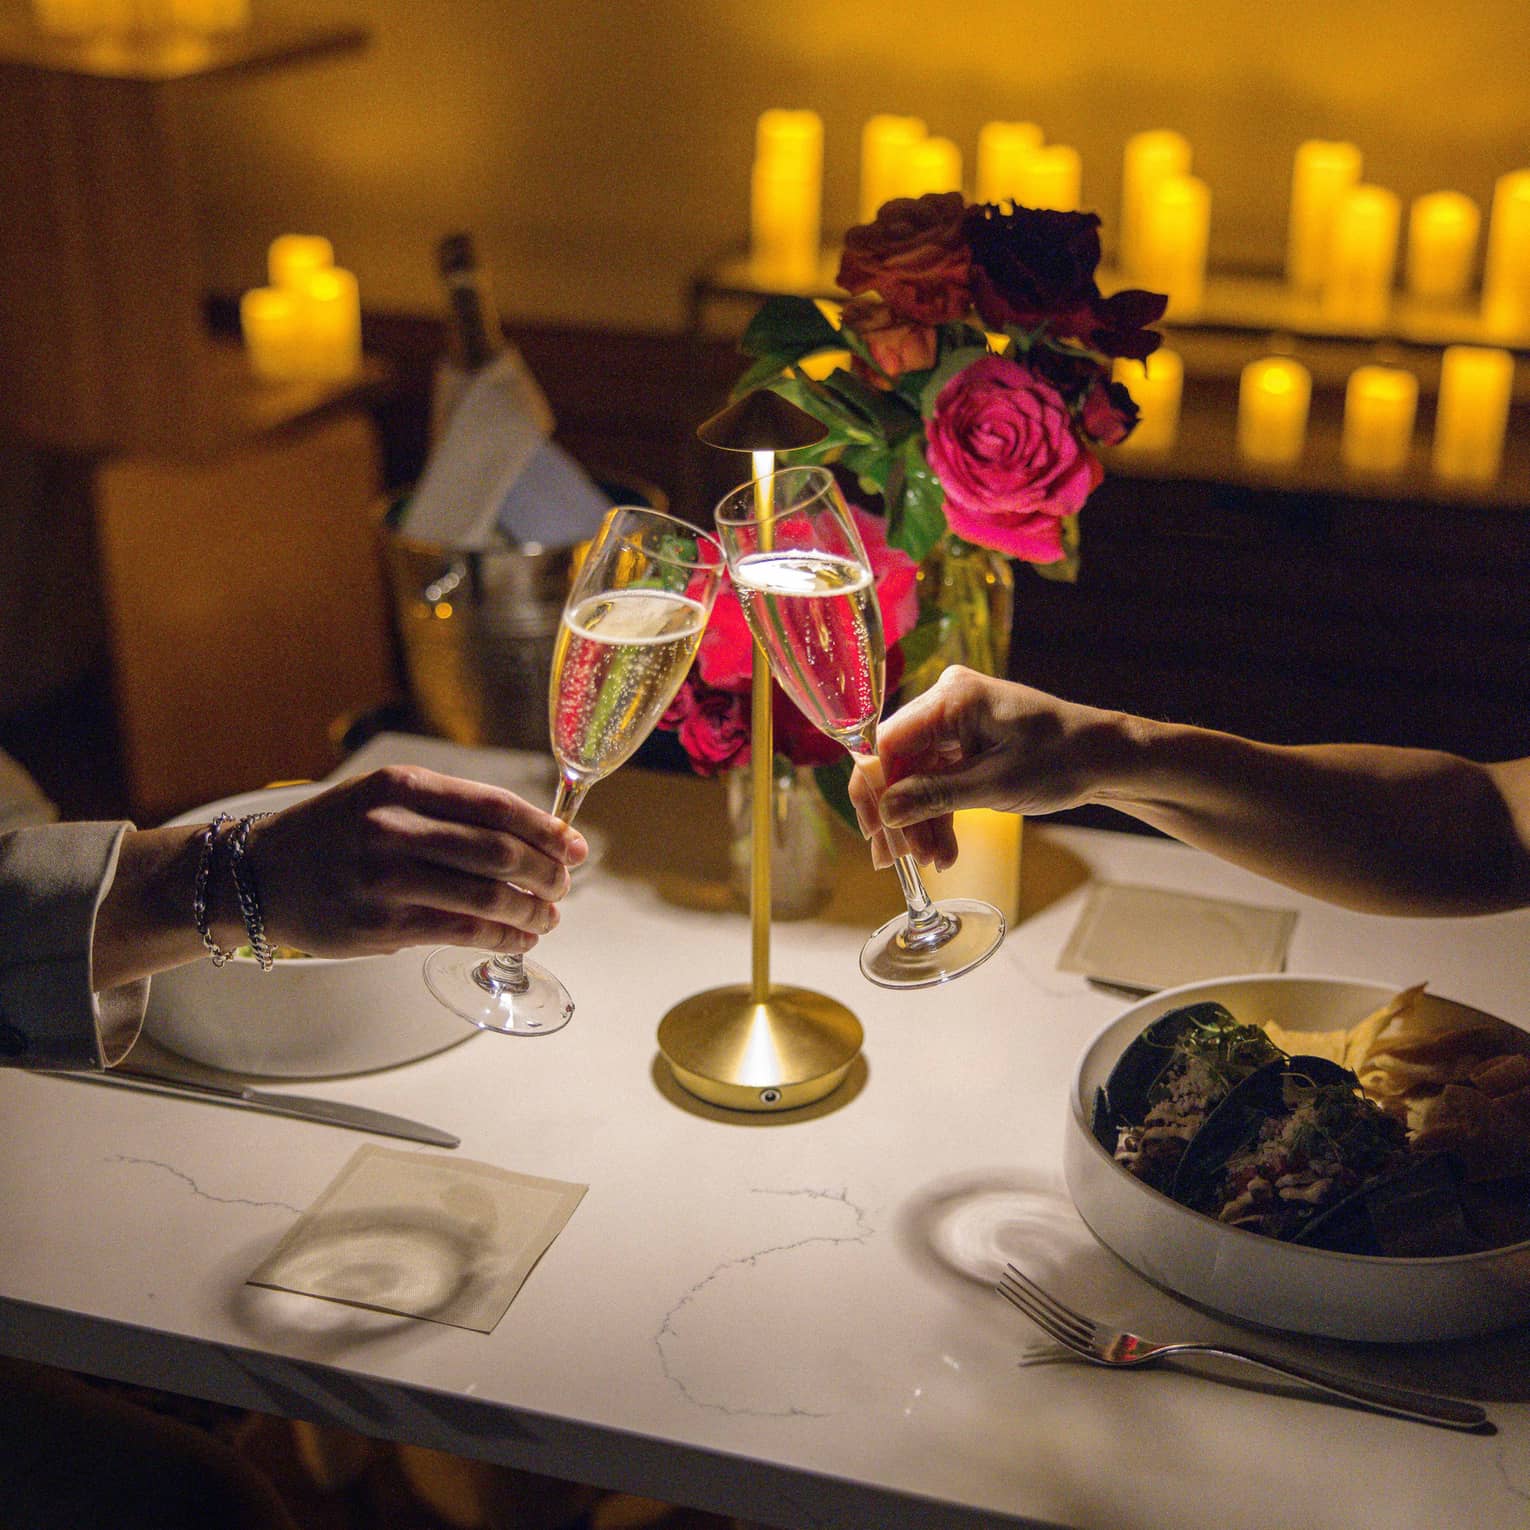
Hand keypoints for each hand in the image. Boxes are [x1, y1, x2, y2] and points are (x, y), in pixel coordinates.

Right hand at [243, 766, 586, 958]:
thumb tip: (530, 836)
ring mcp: (385, 879)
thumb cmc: (332, 835)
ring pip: (487, 896)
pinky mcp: (381, 926)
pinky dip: (502, 937)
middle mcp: (393, 828)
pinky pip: (462, 932)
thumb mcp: (382, 797)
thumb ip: (448, 810)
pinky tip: (518, 938)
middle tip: (563, 884)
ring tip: (547, 916)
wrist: (257, 875)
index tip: (572, 845)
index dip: (544, 828)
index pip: (495, 805)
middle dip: (545, 871)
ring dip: (530, 910)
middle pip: (499, 851)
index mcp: (401, 785)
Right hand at [849, 668, 1121, 869]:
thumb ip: (934, 797)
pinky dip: (939, 812)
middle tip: (894, 859)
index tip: (877, 833)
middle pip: (898, 762)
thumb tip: (886, 812)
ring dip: (920, 820)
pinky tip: (944, 850)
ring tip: (932, 861)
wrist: (1104, 758)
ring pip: (916, 776)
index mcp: (952, 699)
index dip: (876, 791)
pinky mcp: (965, 739)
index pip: (888, 743)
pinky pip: (937, 777)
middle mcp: (947, 702)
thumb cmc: (1061, 761)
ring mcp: (955, 721)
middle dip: (899, 814)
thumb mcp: (995, 786)